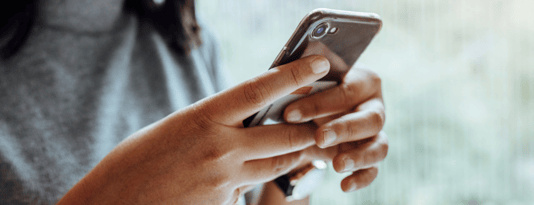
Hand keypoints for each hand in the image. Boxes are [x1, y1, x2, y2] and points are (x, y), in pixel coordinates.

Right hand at [57, 56, 329, 204]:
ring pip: (276, 165)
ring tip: (299, 145)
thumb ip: (215, 122)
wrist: (112, 203)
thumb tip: (245, 118)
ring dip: (291, 155)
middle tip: (321, 121)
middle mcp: (220, 149)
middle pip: (284, 136)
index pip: (259, 91)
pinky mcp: (223, 204)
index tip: (318, 64)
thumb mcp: (177, 126)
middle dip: (308, 129)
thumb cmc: (137, 160)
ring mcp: (223, 181)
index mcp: (203, 118)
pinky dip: (254, 179)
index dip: (293, 75)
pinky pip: (251, 189)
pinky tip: (242, 174)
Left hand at [283, 65, 387, 192]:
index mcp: (362, 81)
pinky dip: (361, 178)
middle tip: (320, 138)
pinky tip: (344, 185)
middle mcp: (374, 106)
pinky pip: (373, 169)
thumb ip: (301, 84)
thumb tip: (286, 87)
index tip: (289, 115)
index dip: (319, 103)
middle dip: (344, 129)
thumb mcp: (305, 84)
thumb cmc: (309, 91)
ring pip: (379, 146)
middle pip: (370, 118)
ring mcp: (376, 133)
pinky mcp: (371, 155)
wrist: (312, 114)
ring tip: (337, 165)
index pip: (346, 91)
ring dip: (359, 156)